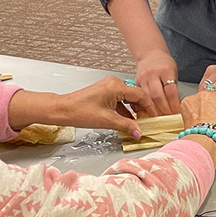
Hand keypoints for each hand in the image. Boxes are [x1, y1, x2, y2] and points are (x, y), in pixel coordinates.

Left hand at [9, 77, 155, 137]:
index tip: (154, 116)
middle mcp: (114, 83)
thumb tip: (139, 133)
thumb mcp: (107, 120)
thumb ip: (126, 126)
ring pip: (128, 98)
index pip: (140, 95)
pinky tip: (126, 119)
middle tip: (147, 121)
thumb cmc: (80, 112)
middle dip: (142, 108)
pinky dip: (125, 109)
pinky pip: (120, 99)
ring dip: (133, 109)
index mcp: (117, 86)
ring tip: (138, 122)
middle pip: (135, 95)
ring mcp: (109, 87)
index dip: (149, 106)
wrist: (61, 110)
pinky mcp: (104, 92)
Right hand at [136, 50, 180, 115]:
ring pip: (147, 98)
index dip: (174, 105)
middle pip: (157, 96)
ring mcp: (143, 78)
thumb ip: (173, 88)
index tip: (177, 114)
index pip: (171, 91)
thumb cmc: (164, 64)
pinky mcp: (135, 83)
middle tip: (168, 119)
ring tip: (159, 119)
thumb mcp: (173, 72)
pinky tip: (147, 113)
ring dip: (153, 110)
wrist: (150, 54)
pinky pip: (139, 97)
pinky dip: (144, 106)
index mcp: (166, 70)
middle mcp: (153, 74)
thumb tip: (176, 107)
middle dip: (163, 110)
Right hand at [178, 89, 215, 166]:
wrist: (205, 138)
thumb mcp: (188, 123)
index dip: (206, 106)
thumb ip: (194, 115)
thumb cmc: (197, 135)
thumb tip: (200, 118)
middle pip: (213, 95)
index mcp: (191, 100)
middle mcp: (205, 95)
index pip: (200, 99)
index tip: (208, 111)